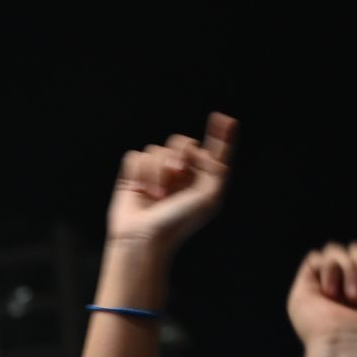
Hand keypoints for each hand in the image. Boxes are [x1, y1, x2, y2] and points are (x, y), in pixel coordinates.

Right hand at [105, 113, 236, 249]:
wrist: (144, 238)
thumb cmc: (178, 223)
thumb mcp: (209, 197)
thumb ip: (217, 168)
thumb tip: (196, 149)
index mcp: (200, 177)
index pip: (213, 149)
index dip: (220, 133)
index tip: (223, 118)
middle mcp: (179, 173)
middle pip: (180, 141)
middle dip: (179, 153)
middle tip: (178, 172)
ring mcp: (155, 174)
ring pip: (156, 149)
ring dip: (157, 172)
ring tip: (157, 195)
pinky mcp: (133, 176)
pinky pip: (136, 156)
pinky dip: (139, 172)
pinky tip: (141, 190)